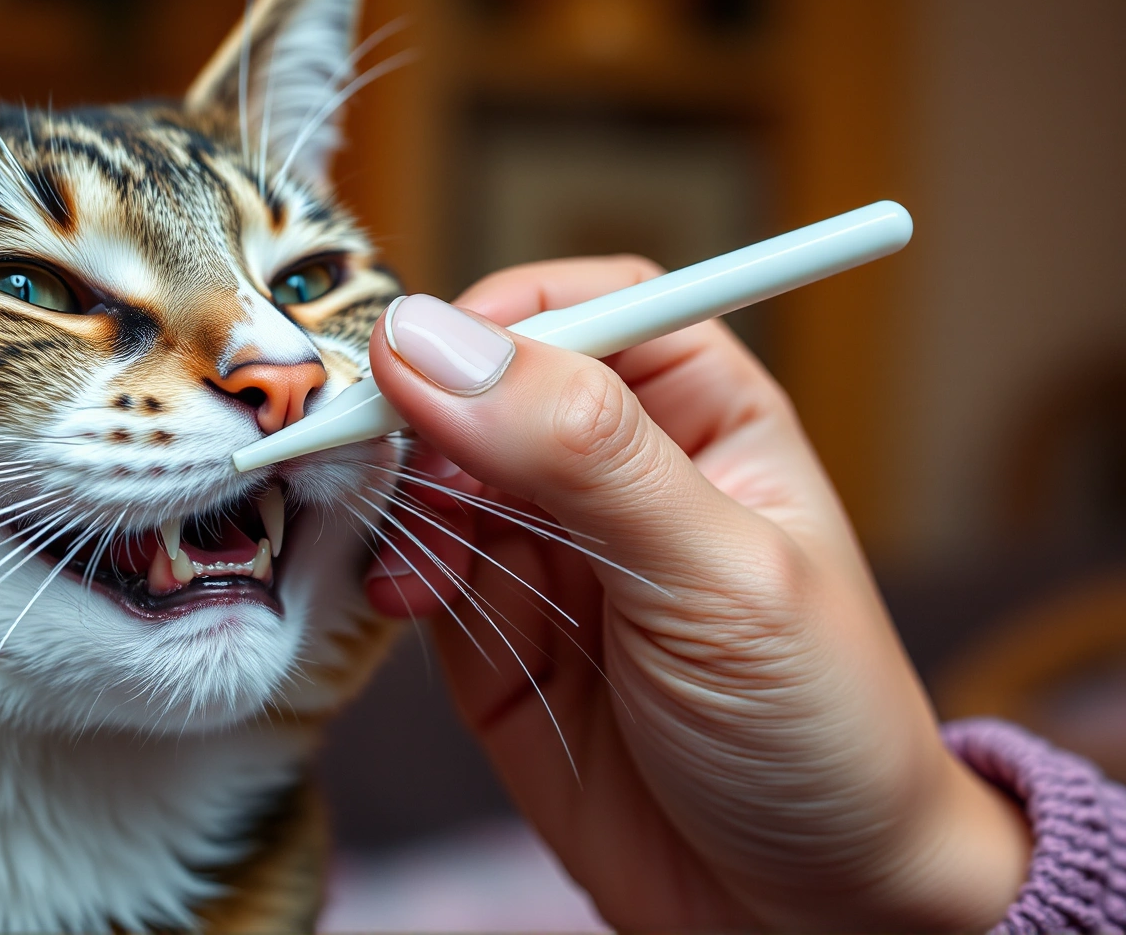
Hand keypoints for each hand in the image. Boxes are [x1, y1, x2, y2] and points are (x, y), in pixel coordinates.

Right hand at [364, 262, 1030, 931]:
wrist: (805, 920)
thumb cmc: (816, 732)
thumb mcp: (718, 575)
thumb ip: (581, 452)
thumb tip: (433, 339)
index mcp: (701, 416)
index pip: (582, 311)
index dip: (495, 319)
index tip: (416, 358)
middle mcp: (612, 469)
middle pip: (480, 385)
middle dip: (420, 416)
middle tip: (368, 459)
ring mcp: (544, 552)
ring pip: (428, 475)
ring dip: (396, 502)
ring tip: (411, 566)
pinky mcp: (488, 634)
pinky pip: (410, 569)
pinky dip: (386, 572)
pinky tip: (403, 603)